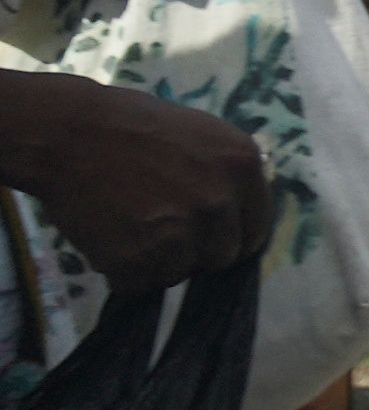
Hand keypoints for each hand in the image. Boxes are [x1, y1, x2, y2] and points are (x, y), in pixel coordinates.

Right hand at [0, 75, 273, 293]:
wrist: (71, 134)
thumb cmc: (134, 124)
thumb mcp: (202, 134)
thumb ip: (226, 173)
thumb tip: (237, 207)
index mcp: (242, 166)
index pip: (256, 229)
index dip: (232, 237)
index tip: (211, 238)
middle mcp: (218, 203)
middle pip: (220, 257)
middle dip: (194, 252)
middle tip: (163, 234)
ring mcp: (178, 235)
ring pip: (176, 274)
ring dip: (155, 263)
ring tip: (130, 232)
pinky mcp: (134, 260)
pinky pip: (137, 285)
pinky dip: (121, 273)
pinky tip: (109, 241)